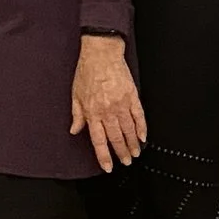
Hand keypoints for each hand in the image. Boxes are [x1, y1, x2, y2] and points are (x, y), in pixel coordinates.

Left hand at [70, 35, 146, 170]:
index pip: (98, 140)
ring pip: (128, 130)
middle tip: (126, 162)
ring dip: (133, 144)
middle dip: (121, 153)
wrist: (101, 53)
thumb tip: (74, 130)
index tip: (108, 166)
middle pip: (116, 138)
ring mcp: (121, 104)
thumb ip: (77, 114)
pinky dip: (142, 128)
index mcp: (92, 112)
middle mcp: (107, 110)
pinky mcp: (132, 96)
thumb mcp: (75, 94)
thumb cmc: (87, 71)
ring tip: (135, 153)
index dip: (104, 156)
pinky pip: (139, 116)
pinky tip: (143, 137)